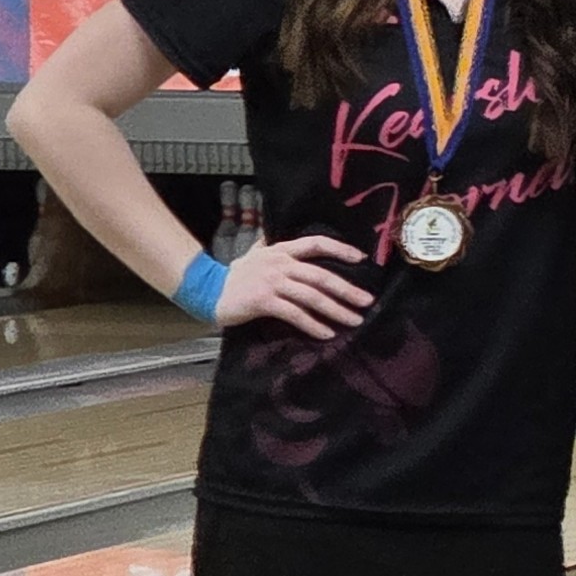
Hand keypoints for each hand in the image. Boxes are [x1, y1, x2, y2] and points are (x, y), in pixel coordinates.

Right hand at [216, 234, 373, 338]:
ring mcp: (271, 282)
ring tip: (354, 321)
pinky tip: (327, 333)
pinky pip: (294, 314)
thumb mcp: (257, 255)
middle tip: (367, 301)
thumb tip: (296, 242)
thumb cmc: (236, 275)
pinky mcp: (263, 301)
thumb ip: (277, 249)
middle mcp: (279, 264)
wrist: (207, 289)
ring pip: (311, 297)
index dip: (339, 249)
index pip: (315, 244)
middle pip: (320, 276)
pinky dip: (312, 325)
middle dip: (348, 289)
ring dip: (336, 310)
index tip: (362, 258)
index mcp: (281, 251)